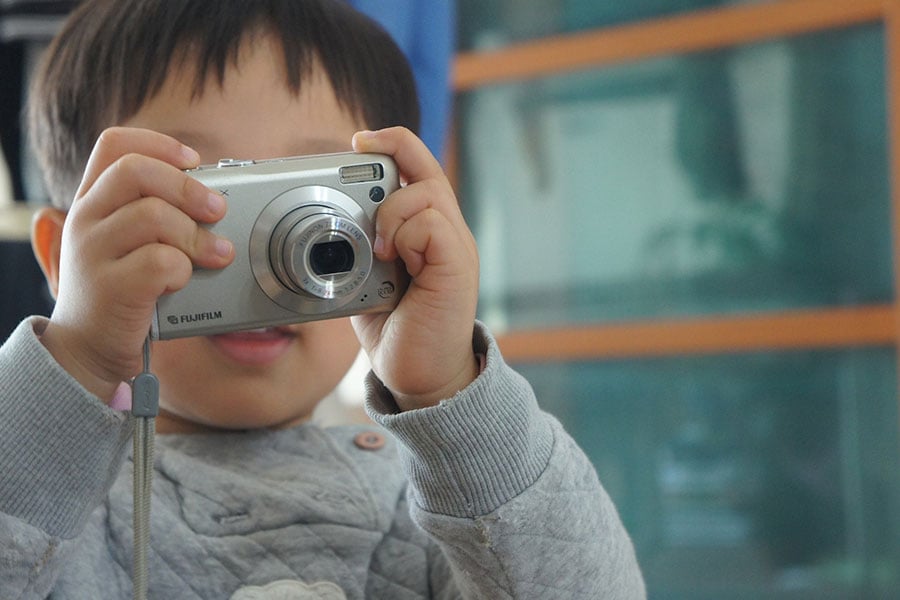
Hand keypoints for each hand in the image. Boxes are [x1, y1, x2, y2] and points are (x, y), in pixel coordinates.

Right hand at [38, 127, 233, 401]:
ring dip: (196, 234)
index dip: (159, 145)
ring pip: (152, 216)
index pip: (114, 145)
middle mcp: (86, 219)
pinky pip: (160, 261)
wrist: (89, 349)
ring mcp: (93, 253)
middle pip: (135, 171)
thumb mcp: (129, 243)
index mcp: (92, 201)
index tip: (194, 160)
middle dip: (188, 187)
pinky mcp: (111, 287)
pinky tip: (182, 280)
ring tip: (216, 253)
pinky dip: (183, 269)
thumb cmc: (123, 290)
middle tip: (218, 210)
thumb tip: (216, 195)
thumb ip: (157, 212)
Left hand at [351, 127, 479, 409]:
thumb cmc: (398, 327)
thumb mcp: (369, 276)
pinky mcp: (457, 266)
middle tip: (361, 168)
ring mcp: (456, 248)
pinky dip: (404, 235)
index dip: (393, 144)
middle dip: (391, 155)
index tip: (359, 141)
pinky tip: (392, 261)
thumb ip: (362, 245)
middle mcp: (447, 232)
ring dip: (391, 212)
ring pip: (426, 192)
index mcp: (428, 230)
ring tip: (380, 247)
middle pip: (427, 167)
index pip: (420, 168)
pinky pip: (432, 224)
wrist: (421, 375)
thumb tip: (327, 223)